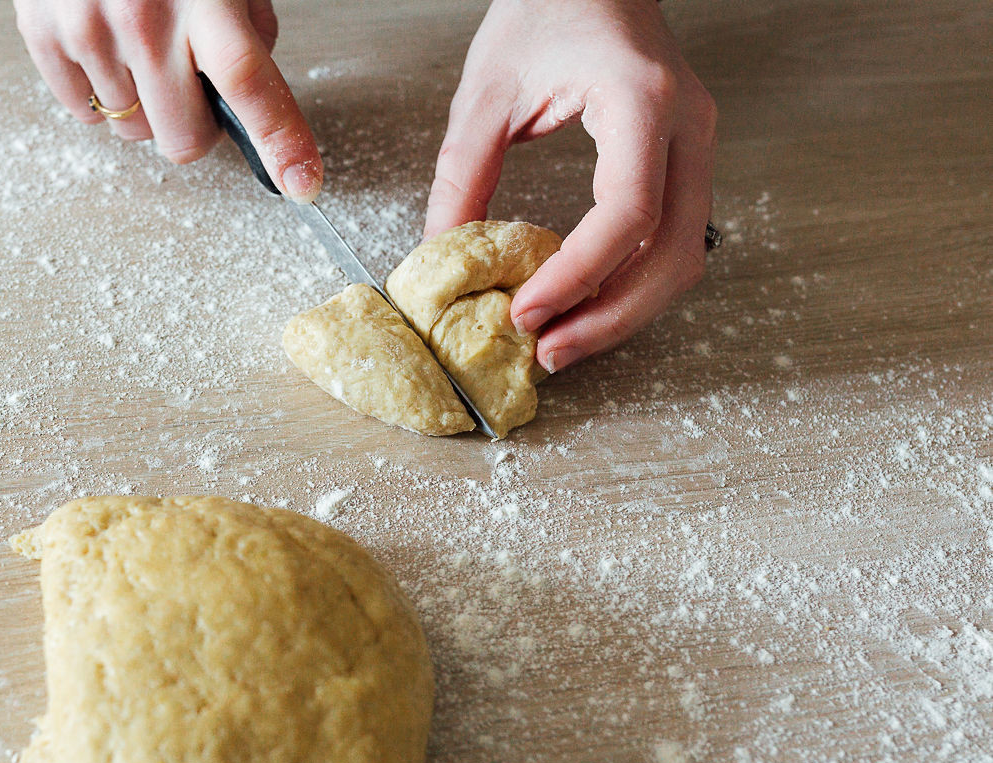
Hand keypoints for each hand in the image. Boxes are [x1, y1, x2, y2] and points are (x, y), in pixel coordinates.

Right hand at [13, 0, 322, 200]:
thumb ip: (244, 26)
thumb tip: (246, 95)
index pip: (247, 83)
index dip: (280, 140)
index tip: (302, 182)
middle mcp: (143, 17)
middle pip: (183, 140)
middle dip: (193, 126)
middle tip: (189, 85)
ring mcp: (89, 29)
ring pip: (131, 131)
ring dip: (143, 103)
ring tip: (137, 42)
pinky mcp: (43, 35)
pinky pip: (83, 112)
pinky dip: (99, 91)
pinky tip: (106, 46)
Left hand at [425, 0, 717, 372]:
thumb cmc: (546, 6)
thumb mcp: (487, 91)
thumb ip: (463, 176)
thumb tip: (440, 258)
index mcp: (642, 98)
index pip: (628, 212)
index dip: (578, 275)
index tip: (526, 312)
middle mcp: (687, 125)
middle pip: (672, 252)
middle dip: (610, 316)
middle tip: (547, 353)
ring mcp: (697, 145)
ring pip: (683, 257)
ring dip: (624, 312)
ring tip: (561, 342)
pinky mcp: (686, 162)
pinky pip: (672, 242)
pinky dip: (630, 285)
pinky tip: (582, 305)